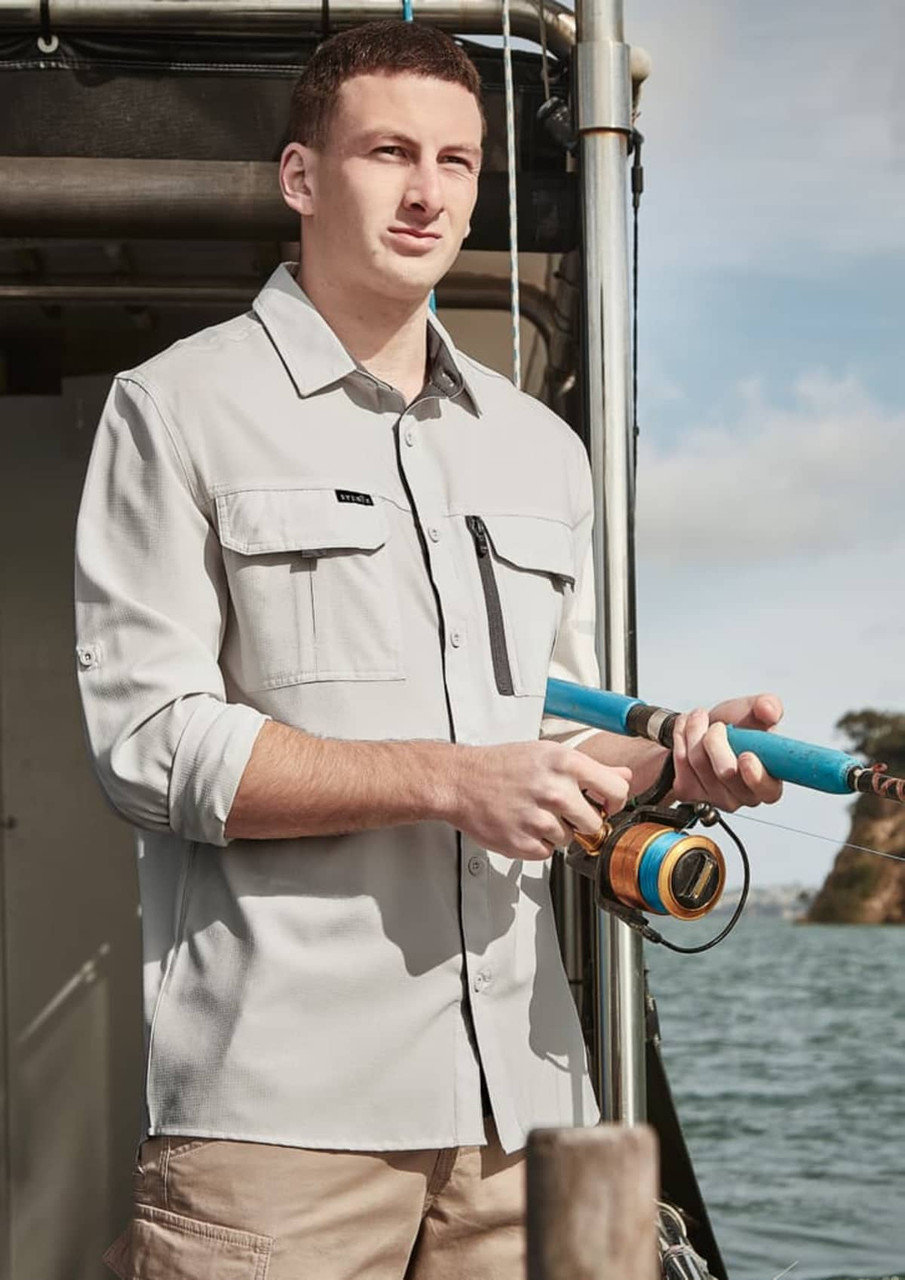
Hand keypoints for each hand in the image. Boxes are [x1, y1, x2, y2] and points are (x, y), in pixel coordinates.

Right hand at [449, 741, 631, 860]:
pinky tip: (523, 824)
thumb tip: (624, 775)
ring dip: (556, 831)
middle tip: (561, 809)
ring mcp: (538, 819)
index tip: (604, 804)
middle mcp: (554, 790)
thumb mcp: (549, 753)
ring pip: (570, 839)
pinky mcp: (523, 842)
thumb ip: (591, 768)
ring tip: (534, 812)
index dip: (614, 801)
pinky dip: (538, 843)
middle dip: (582, 820)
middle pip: (595, 823)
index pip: (616, 791)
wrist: (462, 781)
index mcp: (565, 763)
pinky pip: (547, 852)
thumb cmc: (502, 765)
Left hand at [672, 694, 783, 811]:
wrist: (704, 730)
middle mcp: (744, 796)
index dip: (756, 776)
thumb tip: (769, 709)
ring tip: (700, 720)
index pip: (768, 790)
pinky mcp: (689, 793)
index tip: (746, 755)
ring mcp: (716, 797)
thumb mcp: (755, 711)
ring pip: (699, 763)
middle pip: (726, 773)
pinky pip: (681, 762)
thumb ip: (768, 706)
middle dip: (716, 739)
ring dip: (695, 731)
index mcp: (768, 781)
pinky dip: (680, 737)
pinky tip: (687, 731)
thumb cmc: (734, 727)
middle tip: (717, 725)